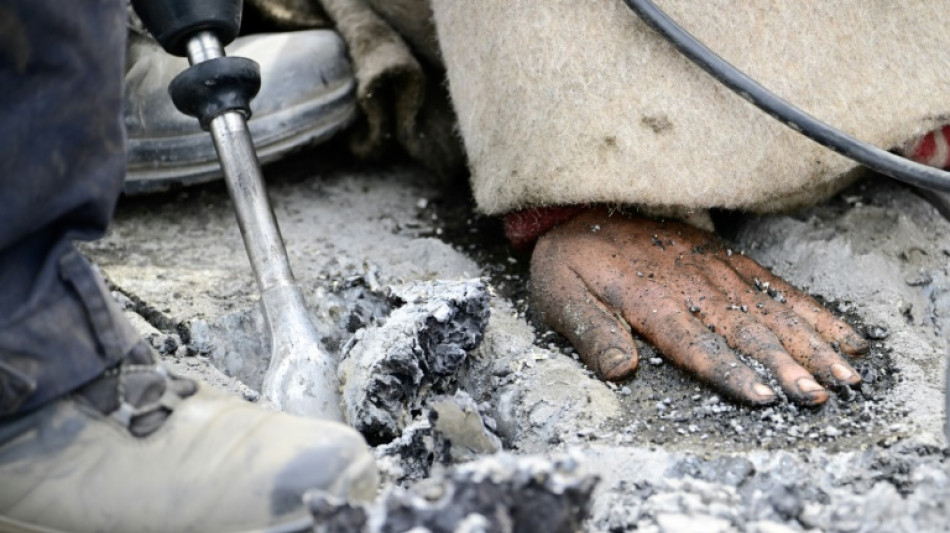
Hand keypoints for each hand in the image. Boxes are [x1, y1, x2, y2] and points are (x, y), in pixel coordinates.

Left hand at [530, 209, 867, 405]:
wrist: (583, 207)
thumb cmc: (573, 262)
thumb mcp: (561, 297)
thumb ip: (591, 332)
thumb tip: (620, 371)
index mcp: (650, 298)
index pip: (696, 342)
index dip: (730, 371)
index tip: (763, 396)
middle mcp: (691, 284)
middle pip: (745, 330)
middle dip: (786, 364)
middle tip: (819, 395)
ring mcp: (715, 269)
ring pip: (771, 310)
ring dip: (811, 343)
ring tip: (846, 374)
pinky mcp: (728, 260)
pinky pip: (777, 287)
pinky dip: (813, 312)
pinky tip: (843, 335)